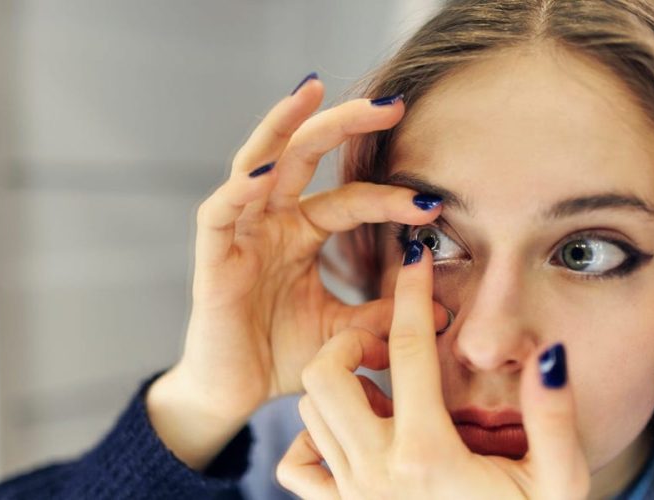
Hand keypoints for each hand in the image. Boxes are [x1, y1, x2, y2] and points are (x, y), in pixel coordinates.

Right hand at [147, 76, 446, 467]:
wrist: (235, 394)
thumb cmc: (282, 356)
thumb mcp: (342, 332)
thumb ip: (382, 315)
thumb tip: (441, 308)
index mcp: (302, 232)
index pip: (351, 199)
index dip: (390, 197)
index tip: (433, 202)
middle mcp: (272, 221)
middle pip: (305, 155)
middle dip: (344, 124)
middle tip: (391, 104)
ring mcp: (240, 232)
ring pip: (257, 163)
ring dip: (283, 127)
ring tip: (312, 90)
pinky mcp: (211, 255)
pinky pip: (220, 211)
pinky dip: (238, 188)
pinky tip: (264, 169)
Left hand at [276, 241, 590, 499]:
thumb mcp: (558, 483)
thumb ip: (554, 420)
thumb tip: (546, 356)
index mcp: (427, 454)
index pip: (409, 348)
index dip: (414, 293)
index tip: (418, 257)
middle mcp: (376, 470)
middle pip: (325, 374)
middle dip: (351, 341)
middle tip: (389, 346)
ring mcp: (350, 494)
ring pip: (309, 411)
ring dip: (339, 388)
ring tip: (385, 393)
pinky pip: (297, 465)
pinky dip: (311, 440)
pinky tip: (352, 436)